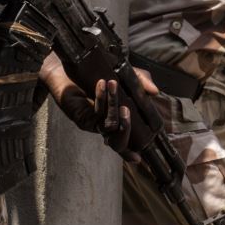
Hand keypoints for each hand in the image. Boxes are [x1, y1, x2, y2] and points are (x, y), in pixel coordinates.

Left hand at [38, 53, 156, 162]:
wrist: (69, 66)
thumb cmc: (98, 72)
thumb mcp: (122, 72)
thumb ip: (139, 81)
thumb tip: (155, 92)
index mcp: (117, 119)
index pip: (126, 139)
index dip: (131, 151)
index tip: (138, 158)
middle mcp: (106, 125)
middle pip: (118, 143)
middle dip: (126, 129)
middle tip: (127, 111)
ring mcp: (93, 123)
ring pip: (108, 124)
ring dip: (112, 105)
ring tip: (113, 84)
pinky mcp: (81, 117)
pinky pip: (95, 113)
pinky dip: (100, 98)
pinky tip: (101, 84)